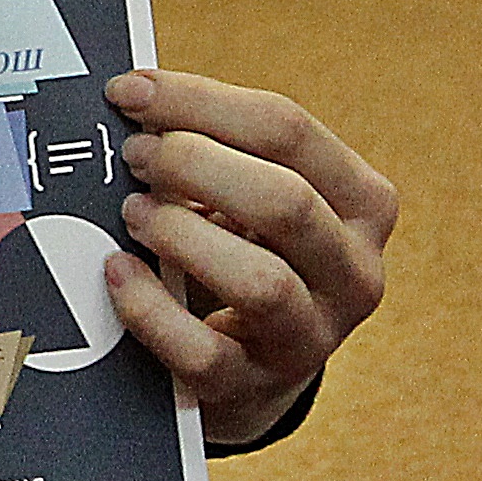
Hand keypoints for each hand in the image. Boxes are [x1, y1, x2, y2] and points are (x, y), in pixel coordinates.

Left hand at [101, 68, 395, 445]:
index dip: (199, 102)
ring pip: (261, 283)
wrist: (256, 361)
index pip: (287, 130)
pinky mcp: (256, 388)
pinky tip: (117, 271)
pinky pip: (203, 353)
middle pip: (284, 202)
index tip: (129, 91)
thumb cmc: (247, 246)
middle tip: (133, 153)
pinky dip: (150, 309)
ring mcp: (312, 338)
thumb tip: (131, 100)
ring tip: (133, 212)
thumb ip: (215, 145)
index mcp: (364, 203)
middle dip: (194, 164)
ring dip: (183, 235)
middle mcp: (354, 272)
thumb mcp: (255, 192)